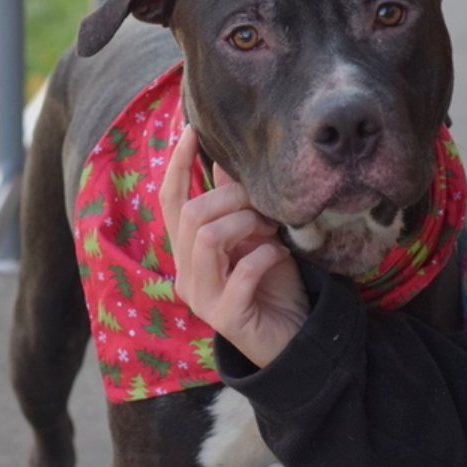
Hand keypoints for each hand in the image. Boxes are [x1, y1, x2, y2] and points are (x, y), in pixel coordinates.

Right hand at [160, 127, 308, 367]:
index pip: (169, 200)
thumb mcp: (255, 235)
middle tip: (263, 206)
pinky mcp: (226, 318)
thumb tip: (222, 158)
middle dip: (231, 197)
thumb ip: (234, 203)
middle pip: (190, 214)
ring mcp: (203, 298)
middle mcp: (186, 273)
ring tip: (271, 230)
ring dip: (246, 223)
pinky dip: (266, 255)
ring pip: (207, 238)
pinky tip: (280, 255)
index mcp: (188, 251)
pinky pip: (242, 272)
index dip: (177, 165)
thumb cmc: (273, 283)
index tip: (191, 130)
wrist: (296, 337)